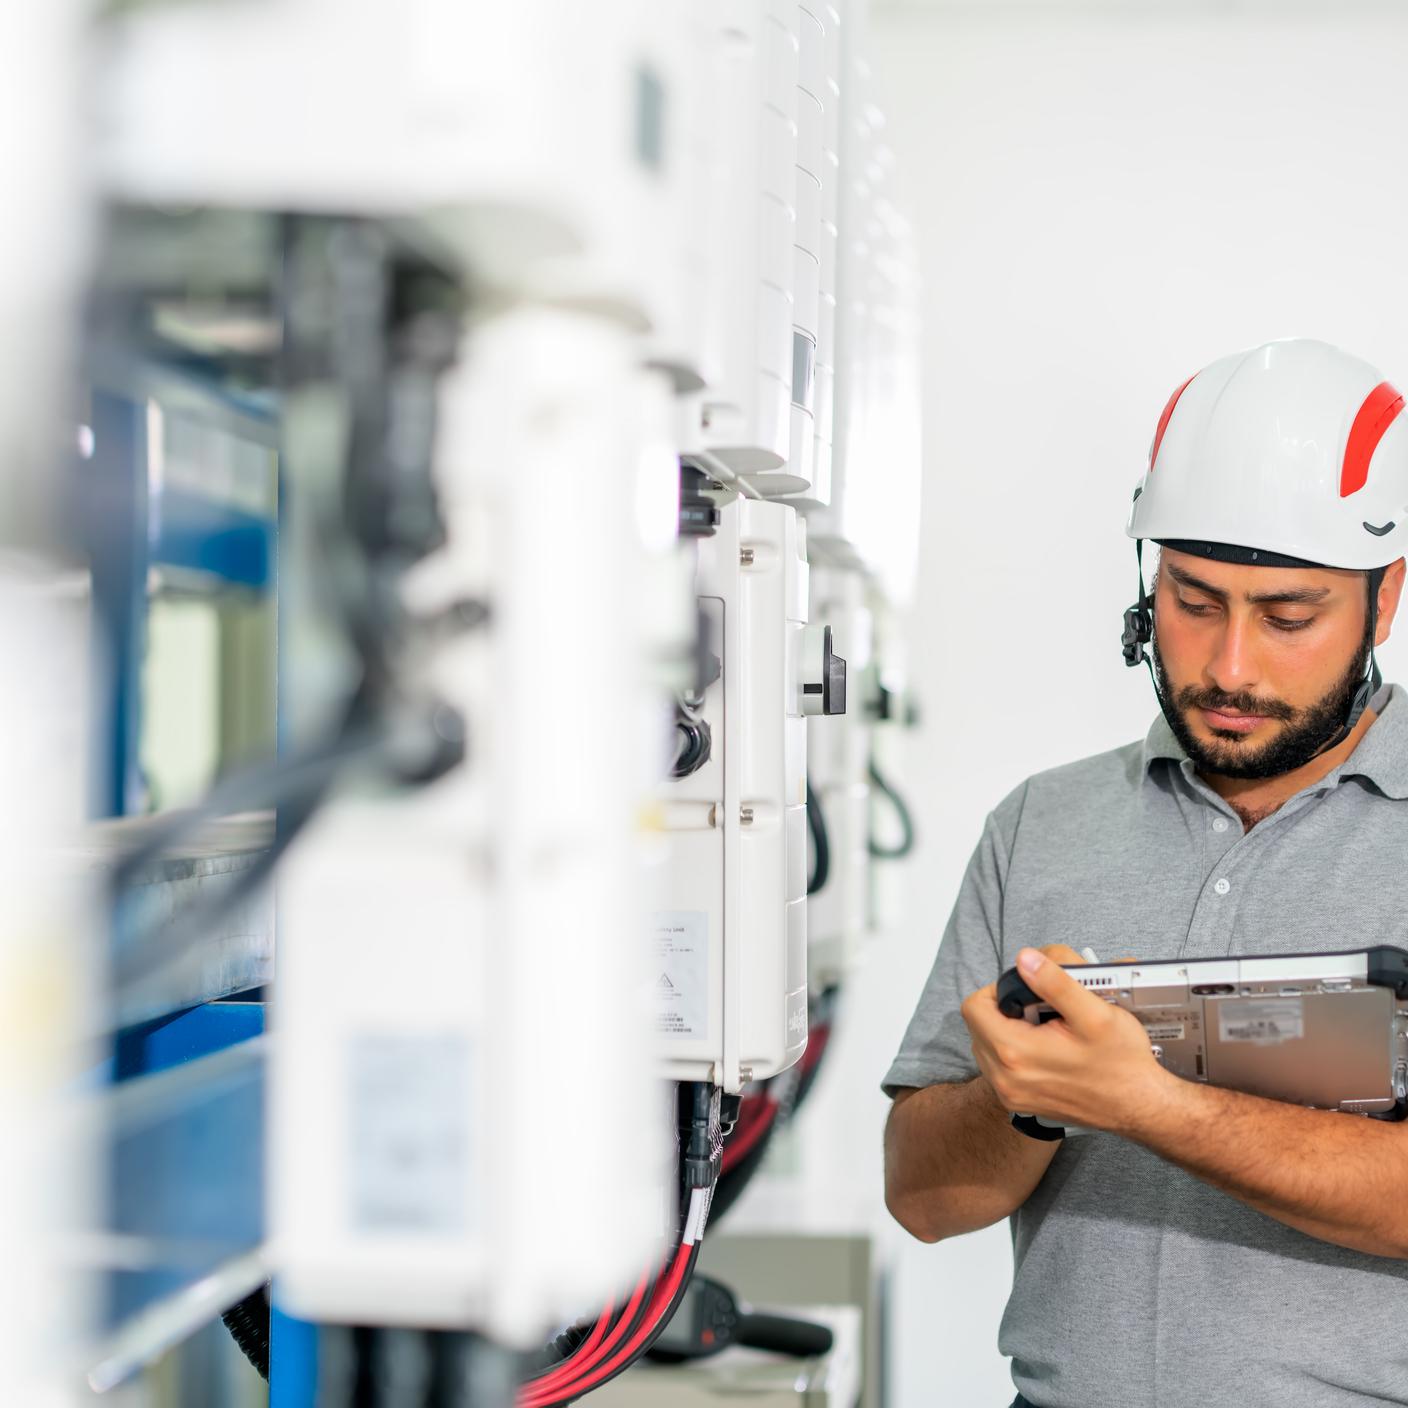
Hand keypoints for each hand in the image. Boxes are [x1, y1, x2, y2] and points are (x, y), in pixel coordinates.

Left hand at [961, 947, 1173, 1133]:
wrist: (1140, 1106)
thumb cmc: (1122, 1064)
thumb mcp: (1095, 1012)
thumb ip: (1055, 982)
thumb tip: (1025, 959)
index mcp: (1015, 1054)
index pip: (974, 1007)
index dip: (996, 989)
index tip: (1024, 990)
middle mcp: (1005, 1079)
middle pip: (977, 1025)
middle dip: (1003, 1009)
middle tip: (1038, 1007)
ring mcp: (1010, 1095)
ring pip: (985, 1045)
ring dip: (1007, 1029)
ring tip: (1043, 1027)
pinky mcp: (1019, 1102)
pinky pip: (998, 1066)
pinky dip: (1013, 1050)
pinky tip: (1044, 1046)